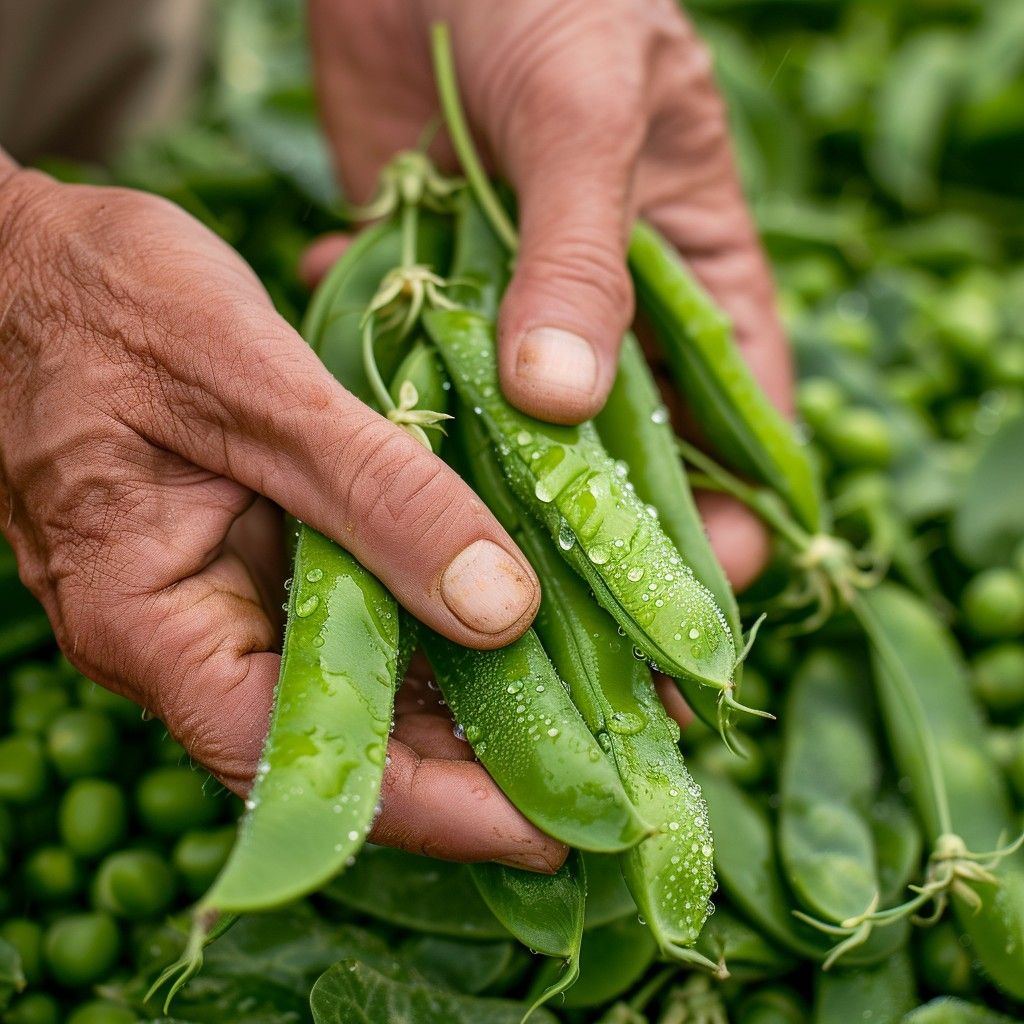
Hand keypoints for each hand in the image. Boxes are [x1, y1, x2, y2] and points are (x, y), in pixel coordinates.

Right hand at [0, 166, 563, 870]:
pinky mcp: (252, 551)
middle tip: (602, 772)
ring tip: (587, 709)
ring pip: (357, 678)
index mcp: (153, 622)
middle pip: (342, 738)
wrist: (18, 259)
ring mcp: (222, 596)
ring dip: (464, 696)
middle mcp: (190, 634)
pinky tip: (517, 617)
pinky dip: (432, 619)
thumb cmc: (95, 301)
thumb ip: (374, 493)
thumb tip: (498, 609)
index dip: (430, 809)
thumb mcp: (249, 382)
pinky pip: (351, 609)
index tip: (546, 831)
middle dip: (471, 765)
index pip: (298, 762)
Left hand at [308, 0, 785, 589]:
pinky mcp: (433, 287)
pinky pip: (416, 363)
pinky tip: (343, 371)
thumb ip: (578, 258)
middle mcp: (612, 319)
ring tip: (429, 526)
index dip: (722, 523)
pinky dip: (384, 378)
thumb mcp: (589, 117)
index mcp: (695, 284)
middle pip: (615, 458)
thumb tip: (561, 401)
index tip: (682, 596)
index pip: (735, 432)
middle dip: (582, 536)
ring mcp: (516, 313)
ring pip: (505, 431)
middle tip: (536, 615)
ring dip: (469, 472)